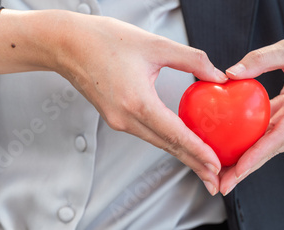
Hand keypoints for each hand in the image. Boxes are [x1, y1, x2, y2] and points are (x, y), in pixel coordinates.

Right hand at [0, 9, 227, 194]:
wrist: (66, 44)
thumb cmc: (102, 40)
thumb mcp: (156, 44)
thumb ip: (192, 60)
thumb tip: (217, 75)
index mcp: (137, 101)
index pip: (174, 134)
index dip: (198, 152)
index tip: (215, 165)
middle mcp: (125, 117)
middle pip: (167, 146)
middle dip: (194, 165)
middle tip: (215, 180)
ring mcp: (118, 120)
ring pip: (157, 142)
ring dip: (181, 154)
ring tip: (203, 165)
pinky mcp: (114, 117)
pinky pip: (146, 134)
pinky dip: (166, 141)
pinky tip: (180, 141)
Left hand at [219, 20, 283, 194]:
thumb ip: (260, 60)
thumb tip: (231, 74)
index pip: (278, 139)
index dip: (254, 157)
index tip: (236, 172)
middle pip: (273, 148)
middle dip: (247, 167)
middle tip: (221, 183)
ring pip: (272, 141)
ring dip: (249, 153)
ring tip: (224, 165)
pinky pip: (274, 126)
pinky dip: (256, 134)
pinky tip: (237, 138)